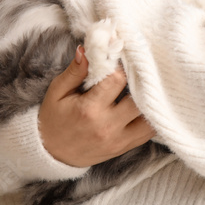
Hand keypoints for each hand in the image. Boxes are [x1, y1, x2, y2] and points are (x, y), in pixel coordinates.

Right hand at [37, 45, 156, 167]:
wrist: (52, 154)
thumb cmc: (54, 119)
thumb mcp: (57, 92)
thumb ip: (74, 71)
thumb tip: (87, 50)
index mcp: (89, 110)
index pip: (117, 80)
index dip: (119, 66)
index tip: (117, 60)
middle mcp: (107, 126)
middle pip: (139, 98)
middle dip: (140, 81)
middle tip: (136, 71)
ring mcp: (119, 139)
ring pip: (151, 116)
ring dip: (150, 100)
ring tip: (144, 88)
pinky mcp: (125, 147)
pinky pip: (150, 131)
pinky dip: (153, 116)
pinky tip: (147, 104)